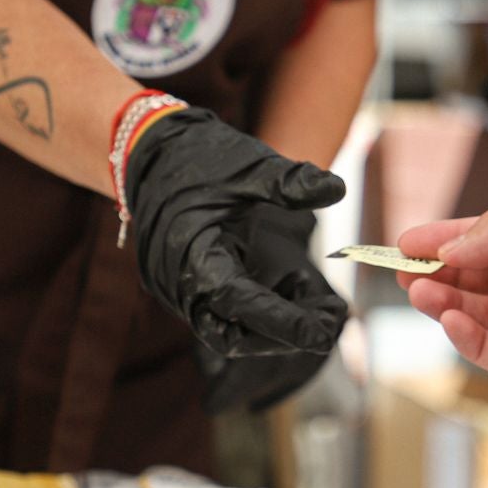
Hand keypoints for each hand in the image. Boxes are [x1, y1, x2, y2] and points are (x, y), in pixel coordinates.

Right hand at [126, 107, 347, 355]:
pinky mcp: (186, 288)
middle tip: (334, 316)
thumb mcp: (248, 165)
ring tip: (318, 297)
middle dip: (285, 334)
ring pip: (229, 330)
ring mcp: (178, 291)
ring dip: (276, 324)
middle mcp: (178, 284)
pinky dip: (262, 309)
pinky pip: (224, 315)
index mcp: (191, 255)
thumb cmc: (198, 156)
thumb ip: (289, 182)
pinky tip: (294, 282)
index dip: (283, 322)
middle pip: (233, 335)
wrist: (149, 152)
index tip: (323, 334)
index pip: (240, 303)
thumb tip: (338, 189)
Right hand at [396, 190, 487, 391]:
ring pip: (485, 317)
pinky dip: (469, 337)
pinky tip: (448, 319)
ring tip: (419, 293)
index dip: (447, 241)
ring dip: (448, 304)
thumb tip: (451, 250)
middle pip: (483, 281)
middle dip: (441, 275)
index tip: (408, 244)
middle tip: (403, 273)